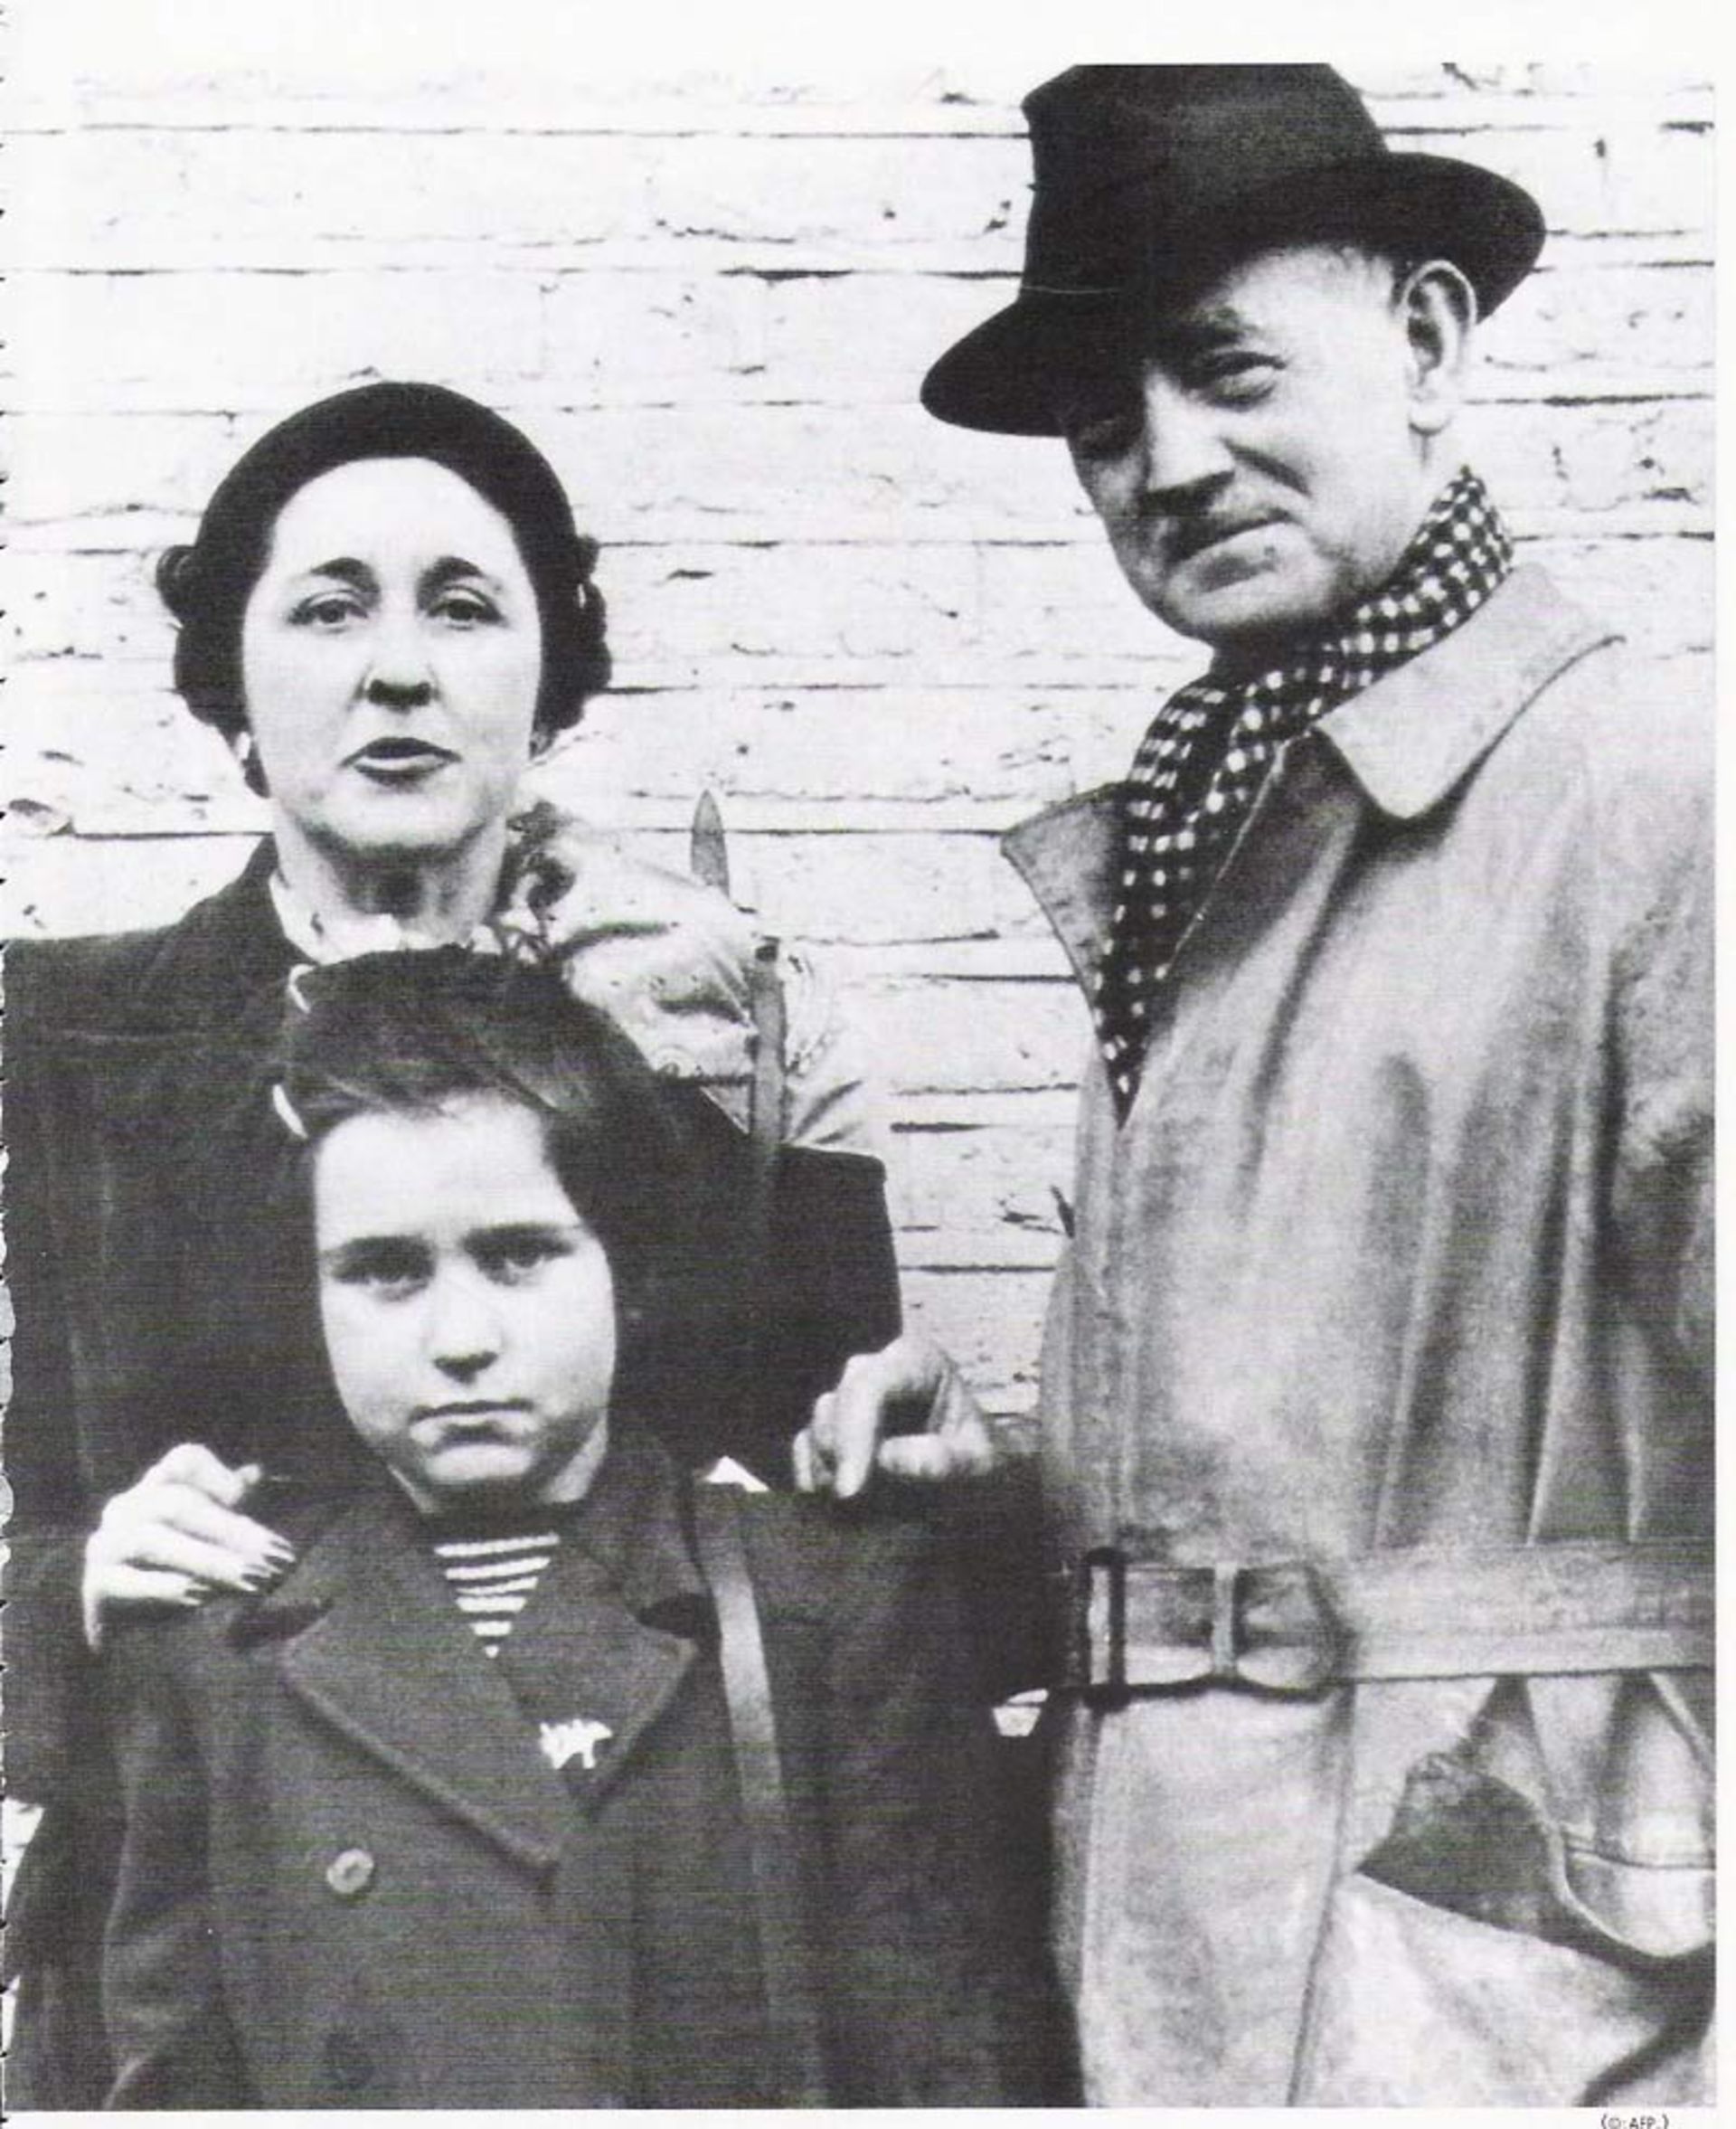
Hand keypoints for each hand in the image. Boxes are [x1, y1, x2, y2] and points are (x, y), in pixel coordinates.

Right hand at [82, 1446, 295, 1648]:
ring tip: (249, 1579)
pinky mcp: (95, 1585)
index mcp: (155, 1489)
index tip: (246, 1499)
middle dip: (232, 1530)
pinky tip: (199, 1597)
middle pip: (178, 1503)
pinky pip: (126, 1581)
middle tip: (275, 1559)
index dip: (217, 1475)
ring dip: (208, 1559)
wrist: (123, 1632)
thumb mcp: (204, 1538)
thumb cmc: (173, 1573)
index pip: (183, 1461)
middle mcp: (126, 1509)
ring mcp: (106, 1545)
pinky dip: (164, 1587)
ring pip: (154, 1540)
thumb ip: (227, 1507)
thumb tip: (255, 1472)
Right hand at [793, 1331, 1001, 1498]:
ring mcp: (854, 1396)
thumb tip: (888, 1458)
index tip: (851, 1490)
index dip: (854, 1434)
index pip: (870, 1386)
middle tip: (853, 1506)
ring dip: (830, 1468)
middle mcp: (879, 1369)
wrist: (977, 1480)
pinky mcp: (837, 1426)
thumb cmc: (983, 1464)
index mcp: (919, 1362)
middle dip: (841, 1455)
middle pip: (838, 1402)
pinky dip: (813, 1473)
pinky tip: (831, 1500)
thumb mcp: (980, 1464)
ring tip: (862, 1505)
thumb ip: (942, 1459)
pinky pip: (806, 1444)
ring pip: (819, 1423)